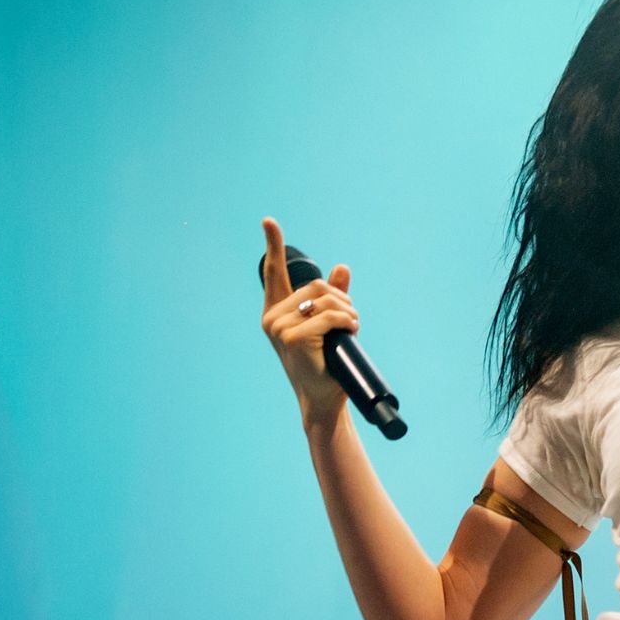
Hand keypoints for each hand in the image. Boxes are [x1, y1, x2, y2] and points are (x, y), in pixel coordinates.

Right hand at [259, 216, 359, 429]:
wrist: (323, 398)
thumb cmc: (325, 363)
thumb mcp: (329, 325)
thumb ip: (333, 297)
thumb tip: (342, 268)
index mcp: (276, 311)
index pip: (274, 273)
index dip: (274, 245)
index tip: (269, 221)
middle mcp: (272, 317)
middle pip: (317, 286)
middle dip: (341, 300)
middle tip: (349, 321)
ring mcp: (279, 327)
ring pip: (325, 299)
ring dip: (347, 312)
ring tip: (350, 329)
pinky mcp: (293, 337)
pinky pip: (329, 315)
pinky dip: (346, 321)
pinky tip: (349, 332)